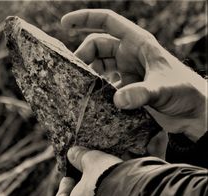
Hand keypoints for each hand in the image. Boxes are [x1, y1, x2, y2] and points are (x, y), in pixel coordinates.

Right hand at [62, 9, 206, 141]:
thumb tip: (117, 100)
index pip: (108, 22)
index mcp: (138, 44)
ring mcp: (127, 73)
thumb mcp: (163, 88)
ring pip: (99, 67)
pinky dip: (96, 90)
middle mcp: (129, 56)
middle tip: (74, 74)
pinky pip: (105, 86)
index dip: (86, 19)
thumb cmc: (185, 92)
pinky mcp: (126, 90)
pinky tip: (90, 99)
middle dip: (83, 56)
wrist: (193, 113)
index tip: (65, 24)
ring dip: (88, 74)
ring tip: (78, 87)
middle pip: (98, 47)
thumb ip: (141, 93)